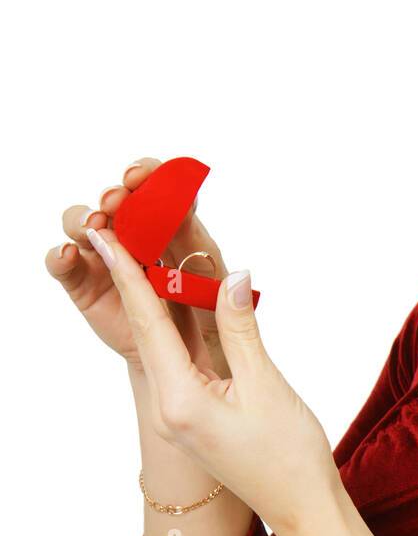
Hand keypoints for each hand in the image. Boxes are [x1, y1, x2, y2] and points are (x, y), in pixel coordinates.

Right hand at [45, 156, 230, 377]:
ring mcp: (108, 257)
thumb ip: (223, 291)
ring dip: (85, 217)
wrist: (182, 360)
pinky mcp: (84, 284)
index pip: (162, 189)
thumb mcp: (219, 307)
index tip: (141, 175)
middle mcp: (137, 235)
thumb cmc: (207, 325)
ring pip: (86, 223)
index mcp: (175, 228)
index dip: (150, 175)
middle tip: (116, 200)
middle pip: (120, 200)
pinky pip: (65, 264)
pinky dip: (61, 255)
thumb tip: (239, 279)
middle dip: (116, 194)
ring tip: (92, 225)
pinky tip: (68, 253)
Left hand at [83, 220, 342, 535]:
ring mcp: (179, 413)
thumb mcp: (265, 384)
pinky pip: (179, 359)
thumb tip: (230, 275)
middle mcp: (170, 407)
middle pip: (147, 330)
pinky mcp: (194, 414)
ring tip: (143, 251)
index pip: (150, 324)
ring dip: (154, 299)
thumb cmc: (289, 456)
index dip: (130, 275)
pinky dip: (175, 325)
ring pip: (162, 343)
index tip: (110, 237)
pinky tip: (174, 298)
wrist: (302, 507)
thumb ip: (241, 328)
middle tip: (121, 229)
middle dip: (134, 278)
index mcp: (180, 401)